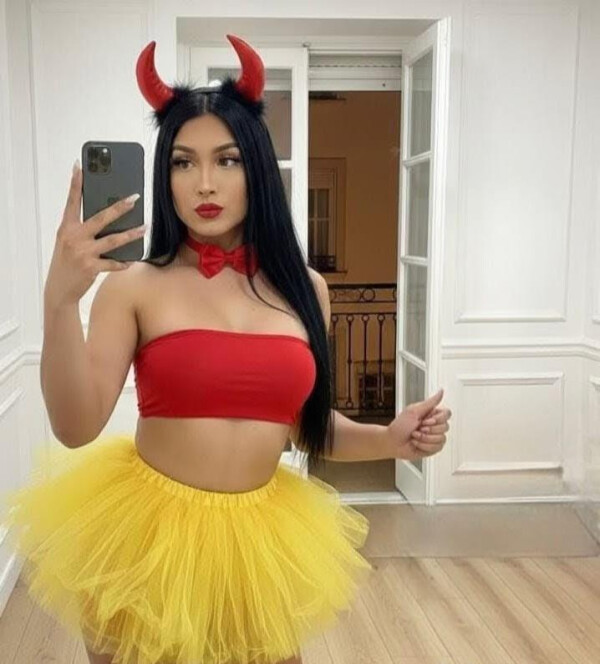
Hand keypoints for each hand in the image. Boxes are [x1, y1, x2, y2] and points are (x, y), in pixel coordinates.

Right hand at [44, 162, 144, 307]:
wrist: (59, 289)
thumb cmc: (67, 262)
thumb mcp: (69, 242)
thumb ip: (83, 230)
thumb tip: (108, 219)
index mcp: (66, 228)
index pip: (72, 201)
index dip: (75, 183)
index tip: (79, 166)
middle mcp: (74, 237)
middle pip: (101, 218)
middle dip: (119, 207)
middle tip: (134, 198)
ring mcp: (83, 252)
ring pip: (113, 240)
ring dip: (131, 234)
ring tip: (145, 228)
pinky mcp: (91, 267)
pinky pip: (114, 263)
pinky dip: (124, 262)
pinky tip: (132, 259)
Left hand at [384, 389, 451, 461]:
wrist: (392, 442)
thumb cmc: (399, 426)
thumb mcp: (414, 411)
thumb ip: (430, 402)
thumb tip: (441, 391)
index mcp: (431, 414)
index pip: (447, 414)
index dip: (437, 419)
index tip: (425, 420)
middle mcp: (434, 425)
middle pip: (445, 427)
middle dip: (428, 429)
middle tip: (418, 428)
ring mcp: (434, 437)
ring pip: (441, 438)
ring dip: (425, 438)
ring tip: (415, 436)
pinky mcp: (433, 447)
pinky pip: (437, 447)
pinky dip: (424, 446)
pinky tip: (417, 443)